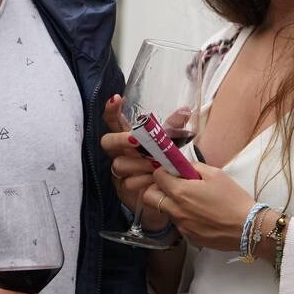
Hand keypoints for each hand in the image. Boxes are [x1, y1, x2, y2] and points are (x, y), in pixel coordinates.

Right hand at [100, 96, 169, 232]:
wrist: (165, 194)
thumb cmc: (162, 164)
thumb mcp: (168, 144)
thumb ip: (173, 128)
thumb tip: (185, 111)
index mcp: (128, 138)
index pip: (113, 121)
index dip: (111, 110)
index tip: (116, 98)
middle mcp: (119, 153)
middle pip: (107, 142)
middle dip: (120, 140)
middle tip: (135, 141)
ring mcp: (119, 172)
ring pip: (119, 164)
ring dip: (138, 163)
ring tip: (155, 165)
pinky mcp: (123, 189)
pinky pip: (128, 183)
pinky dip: (143, 180)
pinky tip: (154, 180)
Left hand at [151, 163, 255, 252]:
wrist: (247, 228)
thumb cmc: (233, 198)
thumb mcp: (216, 174)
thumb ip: (194, 167)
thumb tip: (181, 166)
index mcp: (180, 192)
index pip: (157, 177)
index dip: (163, 171)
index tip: (173, 171)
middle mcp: (176, 210)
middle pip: (150, 197)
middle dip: (157, 188)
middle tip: (172, 185)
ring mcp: (181, 226)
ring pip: (165, 211)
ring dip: (172, 203)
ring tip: (193, 201)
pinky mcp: (189, 238)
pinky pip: (179, 224)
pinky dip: (184, 217)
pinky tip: (201, 215)